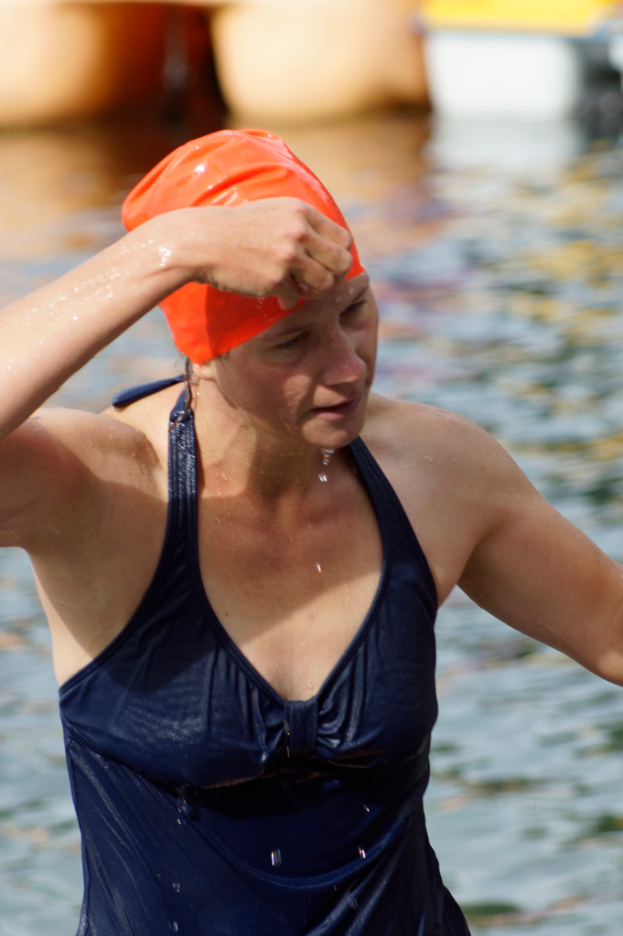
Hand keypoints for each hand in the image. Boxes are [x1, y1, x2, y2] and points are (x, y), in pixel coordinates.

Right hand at [175, 197, 354, 307]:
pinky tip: (276, 296)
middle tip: (318, 283)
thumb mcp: (274, 212)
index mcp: (302, 213)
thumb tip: (329, 248)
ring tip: (299, 290)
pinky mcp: (275, 279)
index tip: (327, 265)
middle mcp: (299, 232)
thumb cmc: (237, 229)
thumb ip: (302, 225)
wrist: (203, 242)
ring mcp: (288, 256)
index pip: (343, 239)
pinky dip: (288, 300)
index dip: (339, 256)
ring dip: (315, 292)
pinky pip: (296, 297)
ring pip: (325, 283)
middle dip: (334, 277)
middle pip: (342, 263)